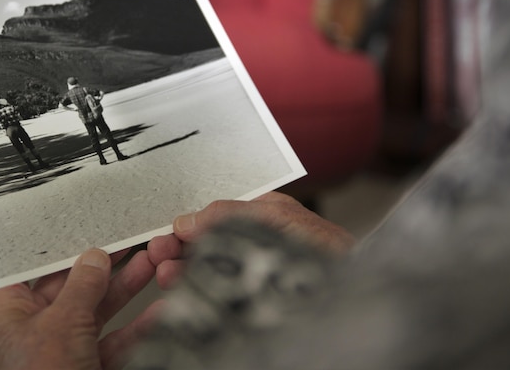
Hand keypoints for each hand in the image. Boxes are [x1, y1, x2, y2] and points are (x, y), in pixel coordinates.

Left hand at [0, 248, 156, 369]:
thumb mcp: (62, 323)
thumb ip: (81, 286)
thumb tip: (94, 260)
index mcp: (11, 314)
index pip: (36, 269)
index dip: (64, 248)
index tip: (89, 229)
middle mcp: (36, 331)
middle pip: (74, 287)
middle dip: (107, 266)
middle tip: (129, 243)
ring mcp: (65, 350)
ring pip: (99, 310)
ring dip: (127, 287)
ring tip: (150, 263)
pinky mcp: (89, 367)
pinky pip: (116, 339)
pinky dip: (138, 325)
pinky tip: (157, 308)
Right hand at [147, 191, 354, 288]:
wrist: (352, 288)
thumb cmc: (326, 247)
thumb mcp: (274, 216)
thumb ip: (231, 213)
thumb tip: (189, 221)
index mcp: (259, 216)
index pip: (211, 218)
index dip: (184, 228)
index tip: (162, 240)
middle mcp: (252, 242)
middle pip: (204, 245)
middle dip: (178, 251)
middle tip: (157, 258)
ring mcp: (252, 271)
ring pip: (208, 270)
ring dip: (183, 272)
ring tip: (167, 276)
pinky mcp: (253, 296)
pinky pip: (219, 293)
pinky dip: (199, 291)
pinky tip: (185, 293)